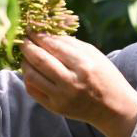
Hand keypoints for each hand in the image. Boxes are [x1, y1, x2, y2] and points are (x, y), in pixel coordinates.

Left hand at [20, 33, 136, 136]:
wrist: (113, 107)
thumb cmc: (106, 76)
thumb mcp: (96, 56)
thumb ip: (73, 44)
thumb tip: (50, 34)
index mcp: (85, 65)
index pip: (55, 46)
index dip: (40, 36)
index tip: (32, 28)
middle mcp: (72, 81)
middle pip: (40, 60)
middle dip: (28, 46)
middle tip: (22, 38)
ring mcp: (62, 96)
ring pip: (32, 75)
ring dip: (24, 62)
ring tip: (25, 54)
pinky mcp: (55, 108)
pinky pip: (33, 90)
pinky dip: (28, 78)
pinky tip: (30, 70)